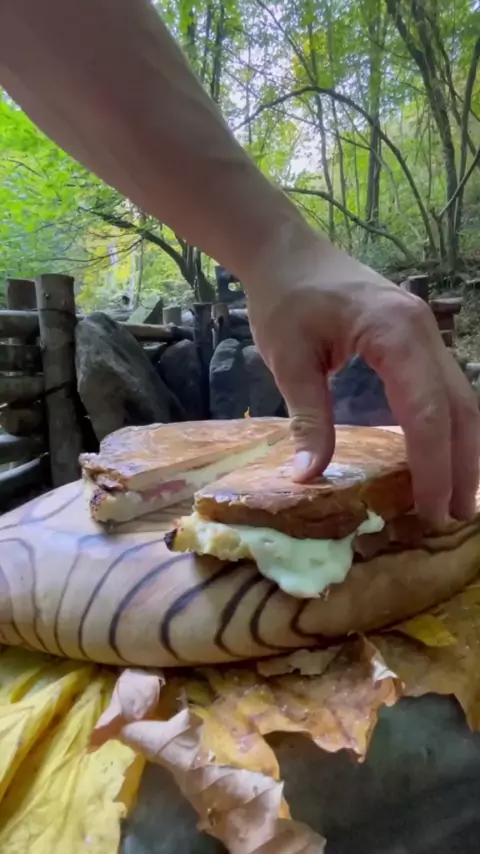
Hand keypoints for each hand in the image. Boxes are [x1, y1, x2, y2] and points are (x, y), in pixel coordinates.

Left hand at [245, 229, 479, 526]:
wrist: (284, 250)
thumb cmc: (283, 299)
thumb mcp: (289, 360)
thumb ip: (308, 417)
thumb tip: (309, 477)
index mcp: (395, 334)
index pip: (427, 412)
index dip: (434, 466)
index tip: (431, 510)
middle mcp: (423, 331)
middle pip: (459, 407)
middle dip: (464, 464)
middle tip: (457, 516)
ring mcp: (424, 331)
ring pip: (460, 396)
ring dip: (464, 446)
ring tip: (459, 495)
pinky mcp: (415, 336)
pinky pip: (443, 386)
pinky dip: (448, 424)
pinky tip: (442, 452)